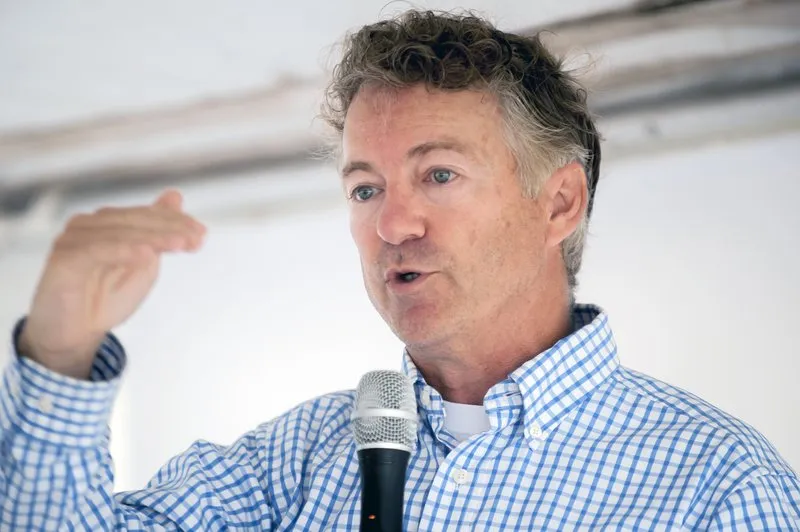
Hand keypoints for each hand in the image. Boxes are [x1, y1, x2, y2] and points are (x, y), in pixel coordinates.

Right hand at [17, 189, 205, 378]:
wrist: (74, 335)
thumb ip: (157, 232)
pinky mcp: (62, 260)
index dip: (176, 222)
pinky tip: (147, 255)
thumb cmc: (106, 298)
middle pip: (134, 220)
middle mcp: (87, 225)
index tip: (202, 234)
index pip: (146, 215)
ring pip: (118, 232)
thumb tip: (175, 195)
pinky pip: (95, 251)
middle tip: (197, 238)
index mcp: (107, 223)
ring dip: (152, 238)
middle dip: (170, 228)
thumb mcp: (143, 264)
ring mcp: (72, 240)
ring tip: (180, 244)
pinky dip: (123, 250)